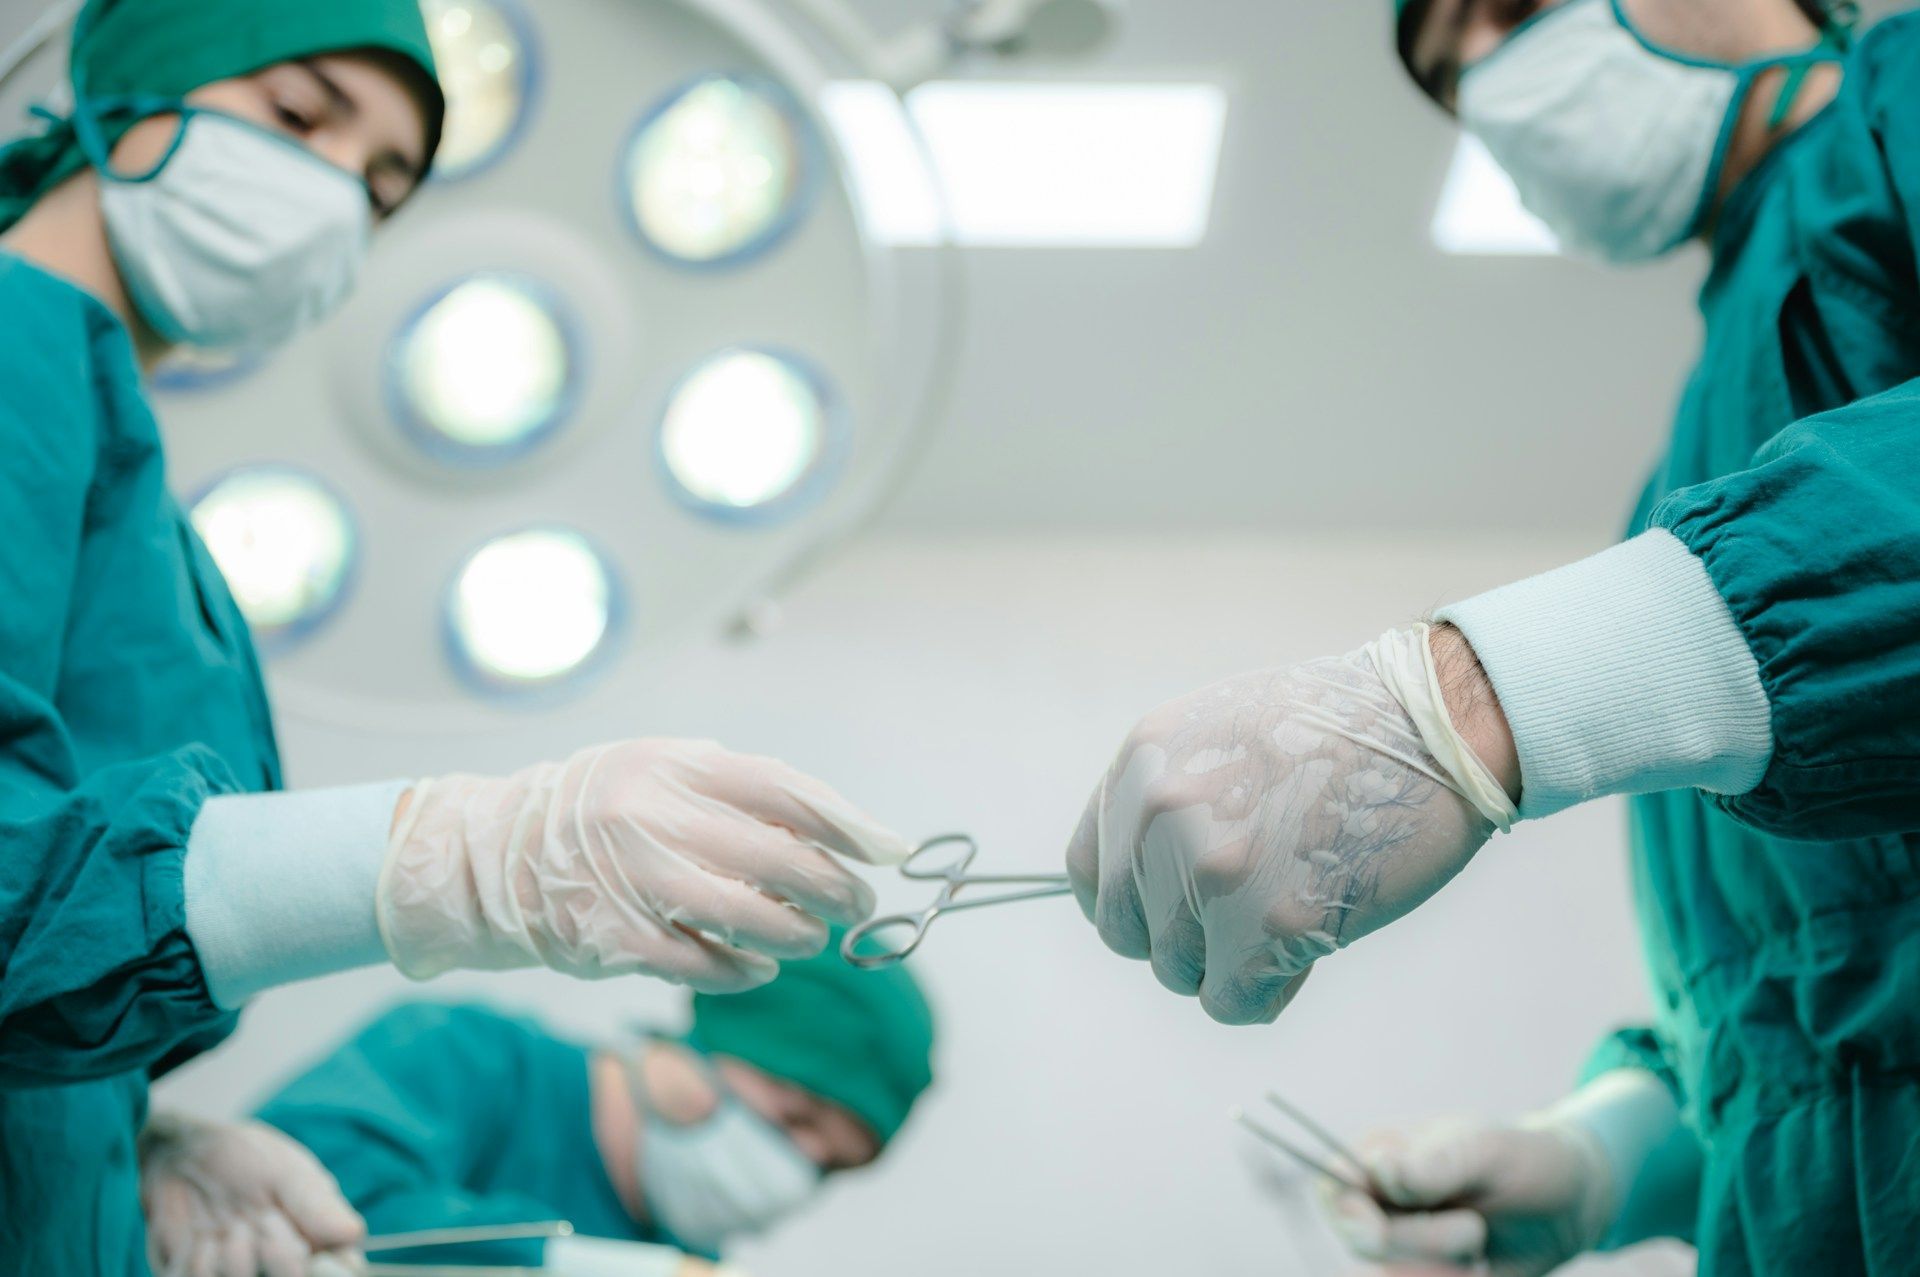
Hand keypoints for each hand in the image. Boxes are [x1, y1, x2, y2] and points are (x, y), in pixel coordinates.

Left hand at [139, 1112, 364, 1276]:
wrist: (183, 1156)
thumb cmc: (245, 1156)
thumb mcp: (284, 1171)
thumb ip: (315, 1204)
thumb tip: (353, 1233)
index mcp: (319, 1238)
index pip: (343, 1270)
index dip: (330, 1270)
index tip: (310, 1252)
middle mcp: (285, 1264)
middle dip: (276, 1252)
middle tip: (263, 1218)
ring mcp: (242, 1273)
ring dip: (229, 1252)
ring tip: (225, 1224)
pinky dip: (196, 1260)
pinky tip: (199, 1239)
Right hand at [378, 739, 908, 991]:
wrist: (495, 855)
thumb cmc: (601, 810)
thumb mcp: (664, 770)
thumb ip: (741, 792)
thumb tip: (840, 832)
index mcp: (678, 767)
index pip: (789, 792)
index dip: (850, 824)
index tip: (892, 850)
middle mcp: (659, 819)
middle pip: (783, 861)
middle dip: (838, 889)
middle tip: (858, 904)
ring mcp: (638, 883)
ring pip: (755, 919)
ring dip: (800, 936)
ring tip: (811, 937)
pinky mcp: (618, 941)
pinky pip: (708, 965)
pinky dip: (747, 970)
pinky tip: (758, 966)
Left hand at [1066, 629, 1505, 1023]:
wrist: (1434, 725)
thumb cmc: (1344, 731)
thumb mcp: (1220, 733)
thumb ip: (1170, 799)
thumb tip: (1146, 878)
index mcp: (1142, 765)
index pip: (1090, 873)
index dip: (1134, 906)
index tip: (1174, 914)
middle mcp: (1159, 815)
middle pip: (1129, 933)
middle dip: (1184, 940)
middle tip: (1248, 920)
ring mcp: (1210, 871)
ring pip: (1179, 972)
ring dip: (1231, 965)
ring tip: (1292, 922)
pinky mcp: (1267, 923)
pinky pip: (1230, 1002)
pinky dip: (1265, 994)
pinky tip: (1307, 953)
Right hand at [1318, 1118, 1613, 1276]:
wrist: (1571, 1204)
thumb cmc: (1526, 1159)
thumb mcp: (1488, 1151)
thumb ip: (1436, 1163)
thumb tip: (1382, 1170)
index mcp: (1382, 1155)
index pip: (1334, 1187)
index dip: (1348, 1214)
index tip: (1377, 1231)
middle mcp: (1382, 1202)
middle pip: (1364, 1242)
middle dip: (1420, 1244)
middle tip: (1472, 1229)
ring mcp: (1404, 1245)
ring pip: (1396, 1273)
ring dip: (1441, 1270)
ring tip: (1479, 1241)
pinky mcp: (1427, 1275)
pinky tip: (1480, 1268)